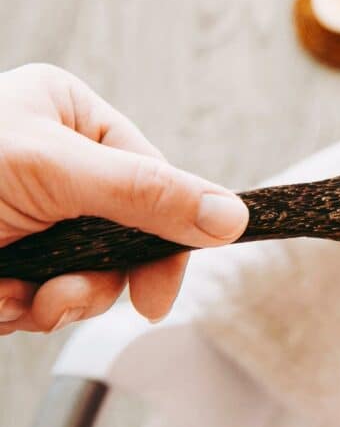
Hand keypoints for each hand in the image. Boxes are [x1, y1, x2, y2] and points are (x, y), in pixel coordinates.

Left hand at [0, 64, 248, 333]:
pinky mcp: (8, 258)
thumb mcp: (51, 171)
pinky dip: (20, 310)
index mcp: (70, 116)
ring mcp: (32, 213)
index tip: (159, 292)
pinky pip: (44, 295)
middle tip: (67, 298)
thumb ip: (146, 194)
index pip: (153, 176)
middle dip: (95, 276)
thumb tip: (231, 214)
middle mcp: (56, 162)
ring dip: (58, 300)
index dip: (164, 235)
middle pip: (124, 232)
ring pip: (87, 272)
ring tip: (17, 298)